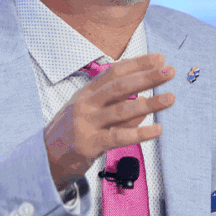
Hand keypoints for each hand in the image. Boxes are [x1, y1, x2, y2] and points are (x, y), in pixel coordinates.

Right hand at [45, 53, 175, 190]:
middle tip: (169, 71)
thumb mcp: (92, 112)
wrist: (46, 157)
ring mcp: (88, 123)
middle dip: (146, 77)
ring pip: (122, 110)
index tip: (159, 58)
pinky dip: (140, 133)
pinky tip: (157, 130)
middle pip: (120, 86)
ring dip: (149, 103)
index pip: (114, 72)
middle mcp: (87, 104)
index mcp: (88, 92)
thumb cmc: (74, 131)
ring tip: (170, 98)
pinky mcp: (90, 143)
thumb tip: (144, 103)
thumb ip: (116, 106)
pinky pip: (119, 137)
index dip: (137, 63)